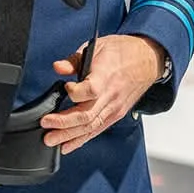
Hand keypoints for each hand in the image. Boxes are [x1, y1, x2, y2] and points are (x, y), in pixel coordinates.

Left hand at [40, 34, 163, 153]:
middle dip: (63, 123)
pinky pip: (97, 130)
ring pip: (90, 126)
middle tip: (45, 125)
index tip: (64, 87)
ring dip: (69, 135)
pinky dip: (82, 139)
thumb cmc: (124, 52)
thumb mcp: (98, 46)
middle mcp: (111, 95)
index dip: (73, 92)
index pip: (89, 91)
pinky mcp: (116, 114)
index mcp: (106, 76)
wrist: (148, 60)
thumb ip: (75, 60)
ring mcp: (114, 107)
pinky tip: (67, 145)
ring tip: (51, 140)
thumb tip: (58, 67)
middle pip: (86, 115)